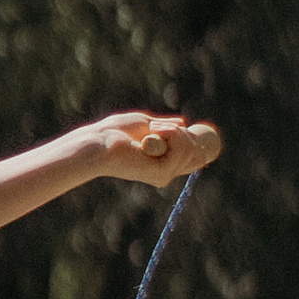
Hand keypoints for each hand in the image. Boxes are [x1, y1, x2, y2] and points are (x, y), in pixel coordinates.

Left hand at [94, 110, 220, 186]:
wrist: (100, 144)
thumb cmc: (115, 133)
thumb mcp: (146, 124)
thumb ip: (165, 126)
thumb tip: (182, 123)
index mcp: (162, 162)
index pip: (194, 155)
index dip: (193, 140)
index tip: (178, 127)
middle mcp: (166, 172)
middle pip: (197, 152)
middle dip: (182, 133)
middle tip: (154, 127)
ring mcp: (165, 175)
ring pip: (191, 149)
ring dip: (173, 131)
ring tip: (151, 130)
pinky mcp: (162, 174)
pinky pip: (182, 150)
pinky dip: (170, 134)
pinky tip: (152, 134)